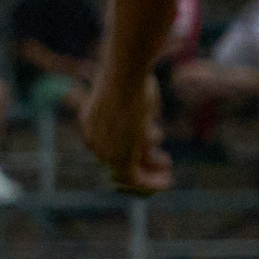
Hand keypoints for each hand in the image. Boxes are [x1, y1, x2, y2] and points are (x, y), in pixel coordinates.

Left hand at [82, 73, 171, 193]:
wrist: (124, 76)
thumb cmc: (131, 76)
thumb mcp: (133, 93)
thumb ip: (137, 110)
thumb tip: (147, 124)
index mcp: (91, 120)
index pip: (106, 144)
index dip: (129, 150)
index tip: (147, 151)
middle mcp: (95, 137)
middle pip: (116, 160)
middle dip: (142, 164)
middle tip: (163, 164)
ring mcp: (106, 149)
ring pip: (128, 171)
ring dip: (150, 175)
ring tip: (166, 171)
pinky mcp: (120, 158)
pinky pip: (135, 179)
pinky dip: (151, 183)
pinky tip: (166, 183)